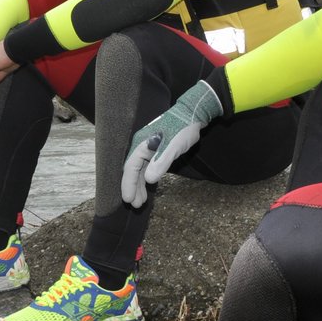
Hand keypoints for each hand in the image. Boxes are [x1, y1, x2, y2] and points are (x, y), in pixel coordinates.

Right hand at [121, 80, 222, 207]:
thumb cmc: (182, 128)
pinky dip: (147, 179)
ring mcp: (148, 149)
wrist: (193, 115)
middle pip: (133, 171)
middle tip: (136, 205)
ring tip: (141, 202)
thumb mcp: (173, 146)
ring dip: (139, 186)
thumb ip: (161, 162)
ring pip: (140, 171)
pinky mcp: (156, 151)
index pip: (131, 167)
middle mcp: (141, 146)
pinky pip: (147, 168)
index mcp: (141, 143)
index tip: (128, 199)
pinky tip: (148, 188)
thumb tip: (148, 180)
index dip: (128, 184)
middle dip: (133, 188)